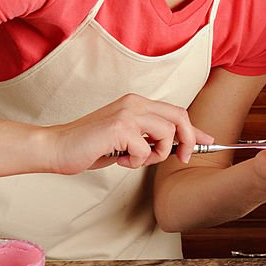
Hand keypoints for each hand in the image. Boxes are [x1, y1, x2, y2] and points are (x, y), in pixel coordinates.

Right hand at [46, 93, 214, 172]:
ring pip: (167, 133)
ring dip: (157, 154)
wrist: (57, 147)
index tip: (208, 141)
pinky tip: (119, 159)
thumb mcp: (127, 140)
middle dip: (188, 140)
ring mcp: (128, 113)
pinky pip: (146, 150)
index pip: (176, 112)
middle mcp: (135, 103)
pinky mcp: (120, 127)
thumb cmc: (90, 146)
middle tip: (181, 159)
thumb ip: (149, 138)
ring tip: (135, 160)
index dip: (194, 129)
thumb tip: (177, 146)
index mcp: (137, 103)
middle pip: (180, 116)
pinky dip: (136, 162)